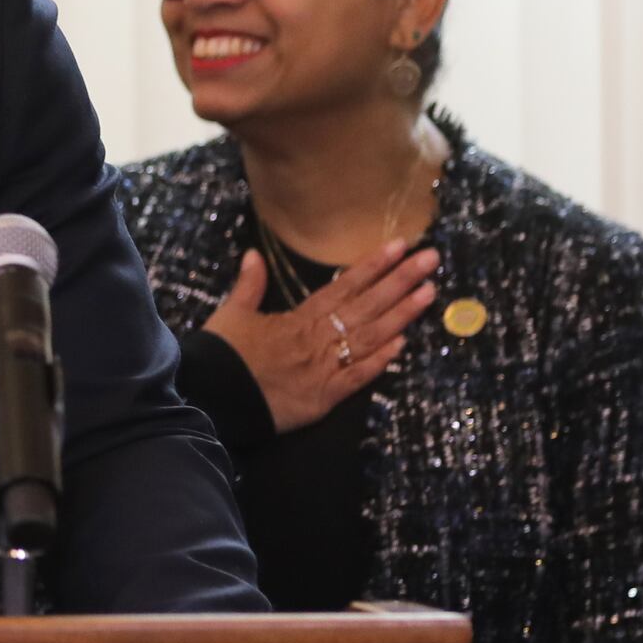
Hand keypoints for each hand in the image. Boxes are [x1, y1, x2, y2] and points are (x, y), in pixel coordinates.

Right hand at [199, 242, 440, 431]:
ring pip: (370, 337)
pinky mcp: (324, 397)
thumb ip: (248, 285)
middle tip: (431, 259)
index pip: (344, 286)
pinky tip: (403, 345)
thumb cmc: (221, 356)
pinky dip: (380, 361)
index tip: (400, 245)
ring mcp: (324, 368)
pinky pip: (357, 377)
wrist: (211, 397)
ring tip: (429, 293)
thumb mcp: (231, 314)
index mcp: (298, 318)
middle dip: (400, 281)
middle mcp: (318, 338)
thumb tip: (254, 254)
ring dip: (401, 315)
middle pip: (366, 306)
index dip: (374, 266)